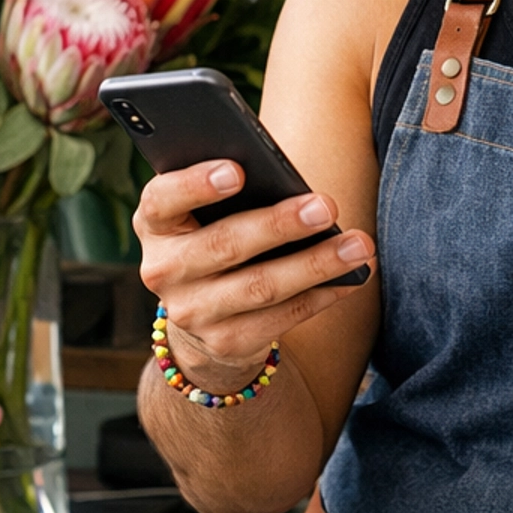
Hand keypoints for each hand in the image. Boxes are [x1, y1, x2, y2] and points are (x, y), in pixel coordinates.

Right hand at [134, 160, 373, 394]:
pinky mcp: (226, 342)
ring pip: (260, 287)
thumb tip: (288, 181)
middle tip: (325, 206)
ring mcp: (192, 312)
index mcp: (155, 224)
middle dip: (279, 225)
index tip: (238, 170)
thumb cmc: (216, 236)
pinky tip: (352, 277)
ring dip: (315, 264)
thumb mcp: (206, 212)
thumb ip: (231, 192)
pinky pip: (282, 317)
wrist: (203, 314)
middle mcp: (164, 270)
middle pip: (224, 245)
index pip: (162, 200)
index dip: (195, 185)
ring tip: (357, 245)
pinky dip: (322, 295)